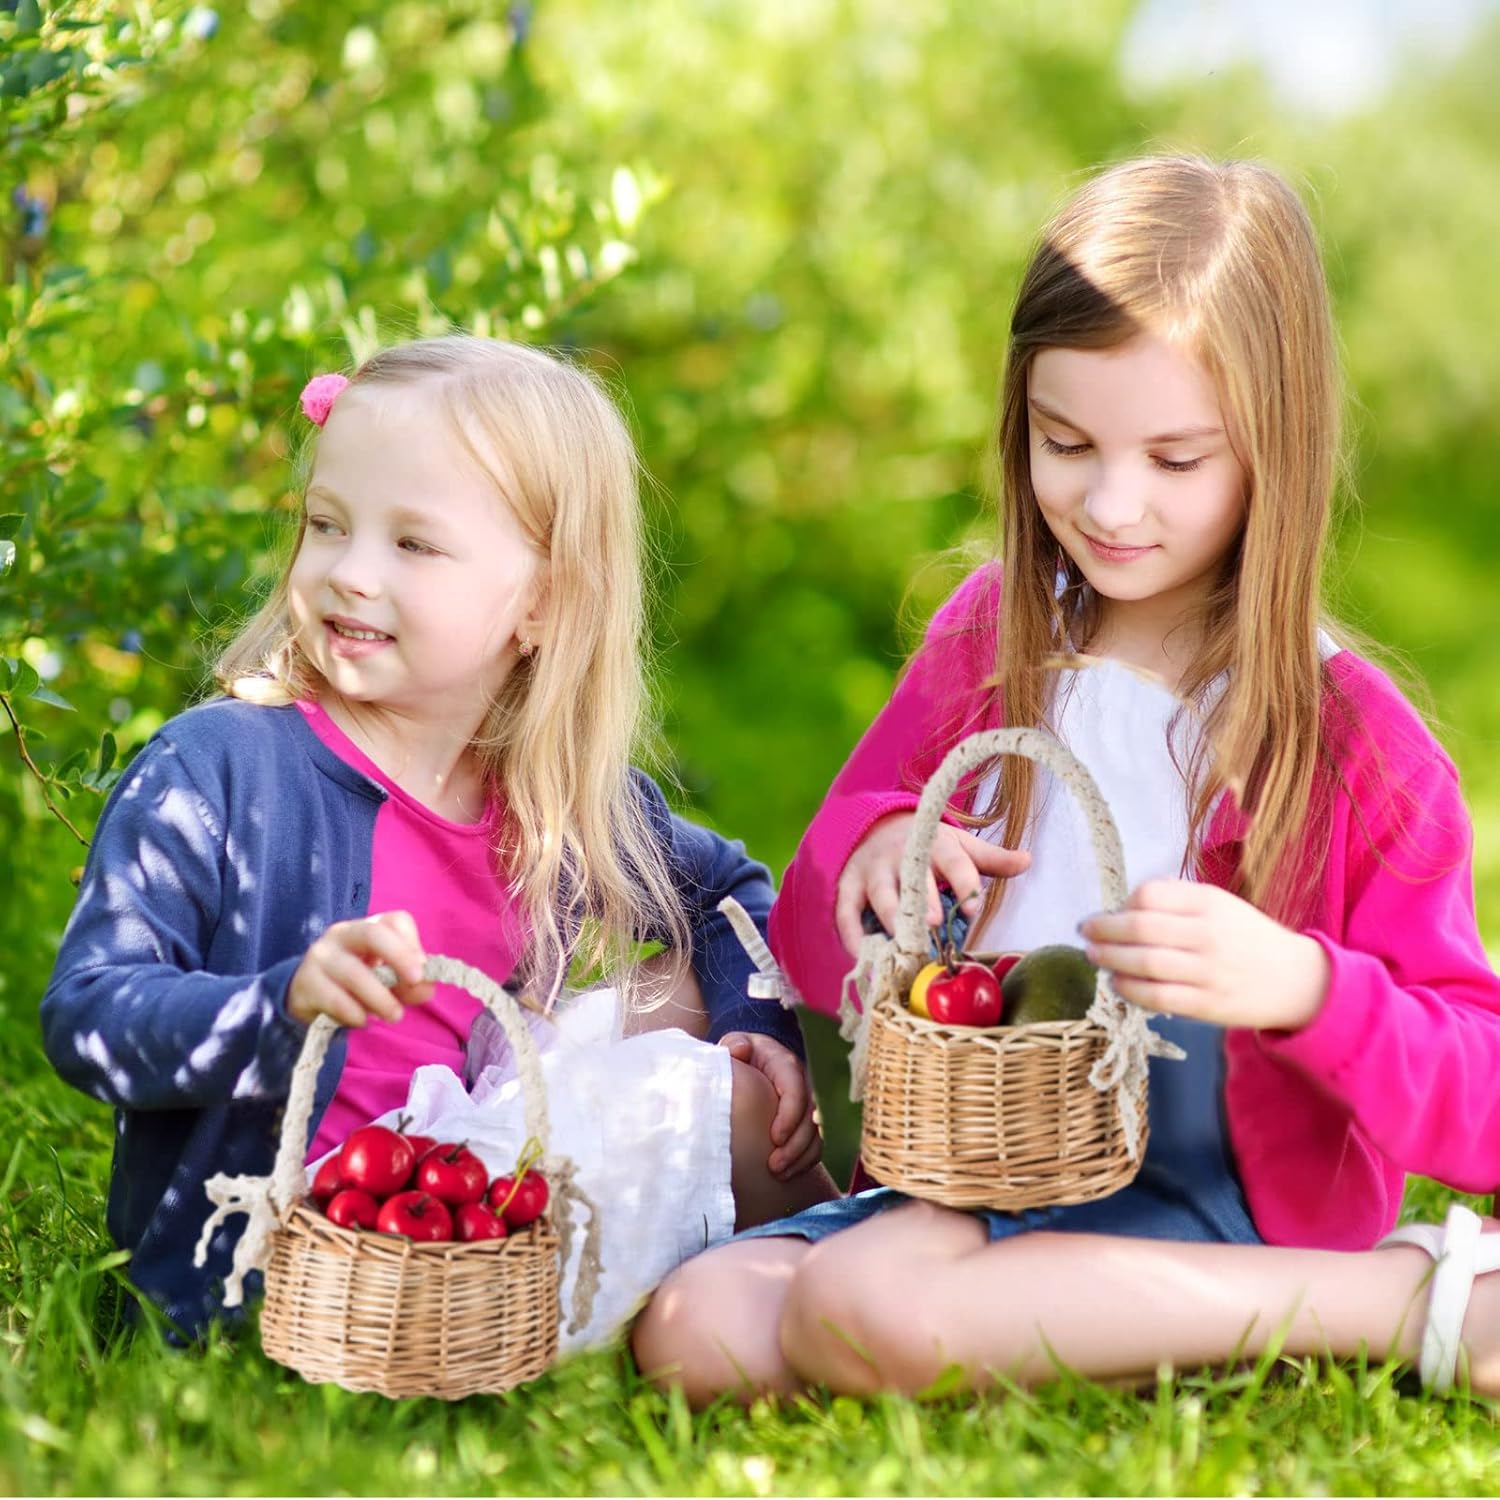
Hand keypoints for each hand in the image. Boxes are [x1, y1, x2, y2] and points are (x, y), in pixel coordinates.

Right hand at [287, 909, 435, 1027]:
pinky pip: (335, 999)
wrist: (306, 997)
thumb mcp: (386, 981)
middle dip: (399, 957)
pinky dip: (355, 1013)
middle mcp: (342, 934)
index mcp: (367, 927)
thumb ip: (409, 985)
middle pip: (373, 934)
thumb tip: (426, 989)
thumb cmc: (355, 984)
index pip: (396, 921)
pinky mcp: (305, 983)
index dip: (413, 945)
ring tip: (394, 1016)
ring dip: (380, 998)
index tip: (422, 973)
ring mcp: (320, 956)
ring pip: (354, 973)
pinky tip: (363, 1021)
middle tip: (416, 982)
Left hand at [719, 1032, 822, 1178]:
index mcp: (786, 1065)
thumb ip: (735, 1044)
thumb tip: (739, 1050)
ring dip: (801, 1157)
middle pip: (810, 1118)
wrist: (758, 1057)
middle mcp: (803, 1085)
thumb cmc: (744, 1052)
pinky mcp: (805, 1121)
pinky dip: (804, 1161)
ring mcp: (806, 1105)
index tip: (775, 1138)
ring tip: (780, 1174)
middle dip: (795, 1145)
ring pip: (816, 1134)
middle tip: (774, 1166)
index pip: (796, 1090)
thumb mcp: (737, 1042)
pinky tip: (788, 1174)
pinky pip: (814, 1144)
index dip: (790, 1116)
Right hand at [835, 811, 1030, 956]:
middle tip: (933, 924)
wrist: (876, 826)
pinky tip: (865, 955)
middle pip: (913, 878)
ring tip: (903, 946)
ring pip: (880, 896)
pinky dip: (853, 934)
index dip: (964, 882)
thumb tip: (1028, 860)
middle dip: (922, 901)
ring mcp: (873, 871)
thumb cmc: (927, 846)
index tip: (975, 907)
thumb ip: (991, 859)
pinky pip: (847, 911)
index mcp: (934, 845)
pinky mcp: (849, 886)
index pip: (953, 861)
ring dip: (891, 920)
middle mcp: (902, 856)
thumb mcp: (959, 845)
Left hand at [1078, 880, 1329, 1030]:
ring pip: (1145, 963)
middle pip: (1140, 927)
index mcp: (1210, 903)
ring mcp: (1208, 971)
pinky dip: (1129, 989)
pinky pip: (1157, 997)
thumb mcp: (1220, 906)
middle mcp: (1209, 934)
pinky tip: (1116, 982)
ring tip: (1093, 955)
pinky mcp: (1207, 1005)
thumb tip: (1123, 906)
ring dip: (1110, 958)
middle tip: (1085, 931)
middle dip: (1104, 930)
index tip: (1110, 911)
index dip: (1122, 903)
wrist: (1298, 981)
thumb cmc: (1248, 939)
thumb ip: (1177, 901)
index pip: (1150, 895)